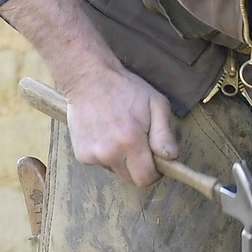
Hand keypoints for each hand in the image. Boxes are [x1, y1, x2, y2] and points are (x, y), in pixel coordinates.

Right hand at [0, 0, 179, 188]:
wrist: (84, 71)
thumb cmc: (126, 86)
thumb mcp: (156, 103)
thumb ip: (166, 134)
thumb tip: (172, 159)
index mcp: (129, 142)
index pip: (148, 179)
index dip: (156, 170)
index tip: (158, 159)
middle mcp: (108, 152)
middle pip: (133, 180)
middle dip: (141, 164)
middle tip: (141, 140)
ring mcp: (90, 154)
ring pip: (116, 171)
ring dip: (123, 156)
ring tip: (122, 128)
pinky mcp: (79, 152)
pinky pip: (101, 163)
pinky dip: (106, 151)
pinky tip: (106, 129)